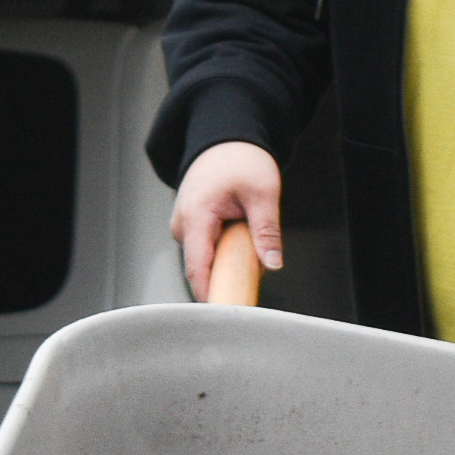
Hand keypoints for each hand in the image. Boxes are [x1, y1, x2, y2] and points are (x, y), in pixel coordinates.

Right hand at [170, 141, 282, 295]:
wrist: (226, 141)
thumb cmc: (242, 160)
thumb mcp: (263, 194)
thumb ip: (267, 231)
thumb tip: (272, 264)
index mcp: (196, 216)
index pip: (197, 268)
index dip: (210, 294)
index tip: (227, 313)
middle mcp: (182, 224)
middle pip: (202, 269)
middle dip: (228, 277)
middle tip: (255, 273)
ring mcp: (183, 226)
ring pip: (206, 260)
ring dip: (229, 261)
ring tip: (249, 241)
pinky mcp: (191, 227)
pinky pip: (207, 249)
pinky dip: (225, 251)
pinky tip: (240, 237)